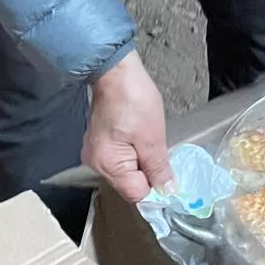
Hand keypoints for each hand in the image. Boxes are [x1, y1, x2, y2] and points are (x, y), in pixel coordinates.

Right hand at [82, 50, 174, 202]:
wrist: (116, 71)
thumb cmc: (134, 100)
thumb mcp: (153, 138)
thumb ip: (159, 169)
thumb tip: (167, 191)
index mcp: (107, 166)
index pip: (136, 193)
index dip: (156, 185)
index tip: (169, 171)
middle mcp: (96, 164)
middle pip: (130, 183)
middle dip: (148, 170)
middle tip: (157, 147)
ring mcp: (95, 152)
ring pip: (126, 169)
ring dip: (141, 159)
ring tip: (147, 137)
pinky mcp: (98, 141)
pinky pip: (120, 156)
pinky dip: (132, 150)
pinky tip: (138, 134)